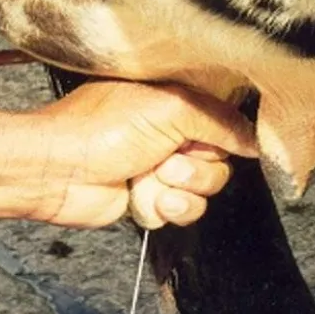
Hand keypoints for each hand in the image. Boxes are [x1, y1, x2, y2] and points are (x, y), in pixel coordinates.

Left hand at [32, 80, 258, 228]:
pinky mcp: (150, 198)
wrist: (59, 171)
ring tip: (149, 178)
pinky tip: (140, 196)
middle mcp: (172, 133)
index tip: (209, 141)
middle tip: (166, 160)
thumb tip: (255, 138)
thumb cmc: (98, 130)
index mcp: (177, 101)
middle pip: (220, 163)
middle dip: (197, 169)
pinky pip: (182, 212)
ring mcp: (161, 167)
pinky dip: (163, 208)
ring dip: (179, 191)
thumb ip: (221, 121)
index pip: (226, 123)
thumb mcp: (172, 109)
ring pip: (204, 192)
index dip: (224, 138)